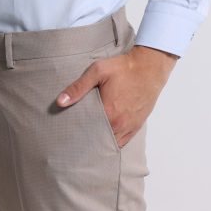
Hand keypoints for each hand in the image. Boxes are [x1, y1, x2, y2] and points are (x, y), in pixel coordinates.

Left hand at [55, 44, 178, 147]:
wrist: (149, 67)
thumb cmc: (123, 68)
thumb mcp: (98, 71)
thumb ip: (78, 87)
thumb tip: (60, 102)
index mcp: (108, 112)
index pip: (86, 132)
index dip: (76, 134)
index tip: (67, 135)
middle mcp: (119, 124)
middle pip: (98, 140)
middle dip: (86, 140)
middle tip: (74, 140)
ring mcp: (129, 127)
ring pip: (110, 143)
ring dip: (99, 142)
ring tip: (87, 140)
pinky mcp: (136, 126)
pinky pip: (121, 142)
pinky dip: (112, 142)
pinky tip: (103, 139)